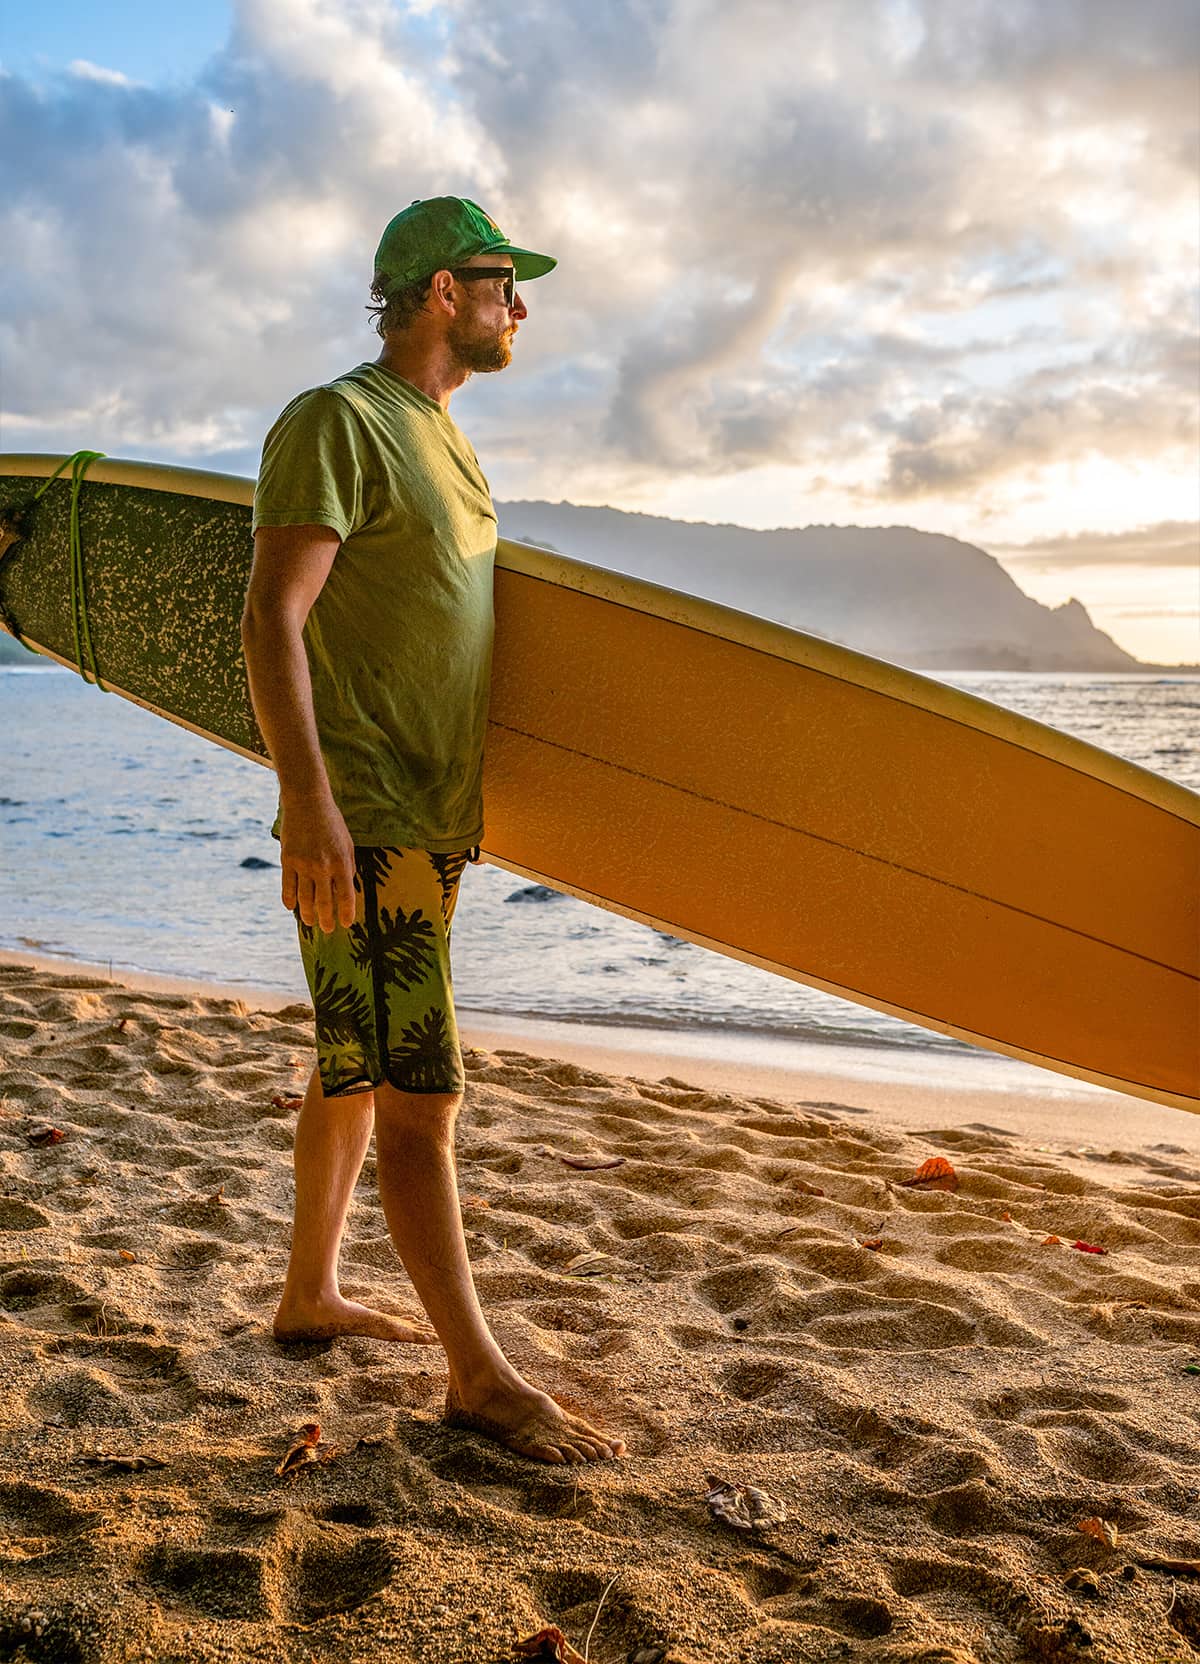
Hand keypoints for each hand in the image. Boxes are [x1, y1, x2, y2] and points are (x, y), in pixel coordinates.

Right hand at [279, 795, 356, 931]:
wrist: (307, 803)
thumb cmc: (332, 823)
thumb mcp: (348, 844)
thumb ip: (348, 867)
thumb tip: (346, 890)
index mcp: (341, 863)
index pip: (346, 896)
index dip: (347, 913)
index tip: (347, 924)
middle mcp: (322, 867)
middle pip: (325, 902)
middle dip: (327, 919)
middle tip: (327, 929)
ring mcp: (303, 865)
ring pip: (305, 898)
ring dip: (308, 914)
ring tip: (310, 923)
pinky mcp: (287, 860)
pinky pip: (287, 887)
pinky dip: (289, 900)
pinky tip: (292, 908)